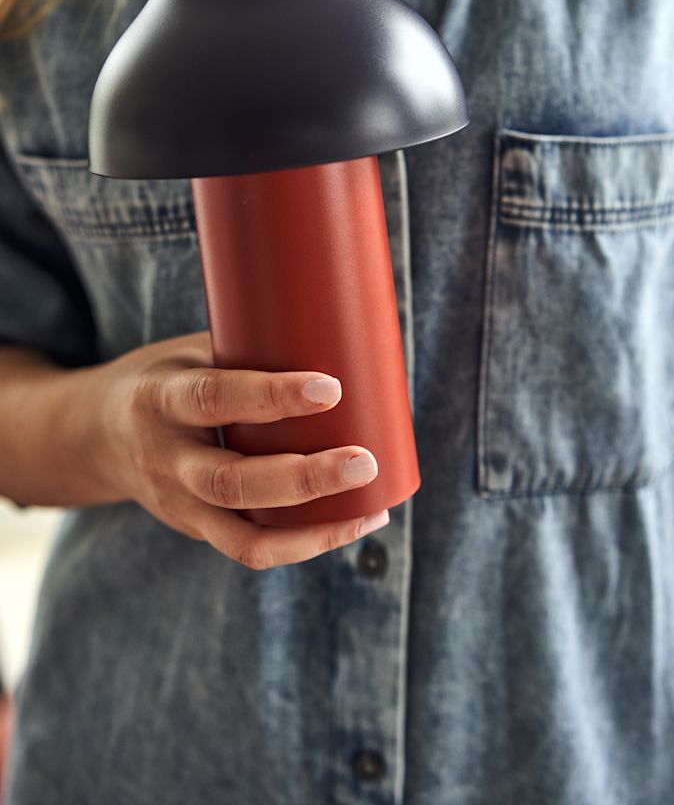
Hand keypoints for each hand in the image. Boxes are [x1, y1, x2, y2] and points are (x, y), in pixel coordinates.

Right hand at [88, 330, 387, 569]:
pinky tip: (355, 522)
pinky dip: (307, 543)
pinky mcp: (197, 531)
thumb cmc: (163, 379)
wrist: (92, 438)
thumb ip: (248, 354)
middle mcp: (165, 461)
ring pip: (244, 536)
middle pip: (232, 483)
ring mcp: (178, 506)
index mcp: (158, 400)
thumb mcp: (187, 353)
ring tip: (371, 507)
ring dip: (315, 529)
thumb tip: (338, 335)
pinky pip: (251, 549)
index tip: (331, 387)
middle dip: (304, 478)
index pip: (212, 399)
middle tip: (364, 461)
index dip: (271, 396)